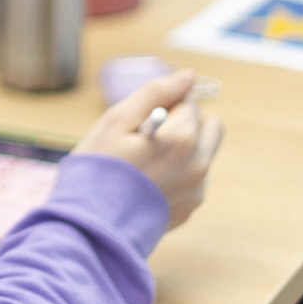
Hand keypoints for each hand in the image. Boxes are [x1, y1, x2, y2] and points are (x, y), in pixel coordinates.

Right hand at [75, 70, 223, 229]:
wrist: (92, 227)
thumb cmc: (98, 169)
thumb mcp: (116, 120)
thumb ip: (155, 93)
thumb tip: (187, 76)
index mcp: (182, 138)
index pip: (190, 101)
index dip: (165, 103)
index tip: (143, 117)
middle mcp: (199, 164)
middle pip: (210, 125)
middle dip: (187, 122)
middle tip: (152, 133)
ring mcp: (197, 189)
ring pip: (203, 152)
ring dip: (184, 148)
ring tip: (146, 161)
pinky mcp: (191, 207)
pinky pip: (194, 177)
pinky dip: (178, 173)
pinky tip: (148, 182)